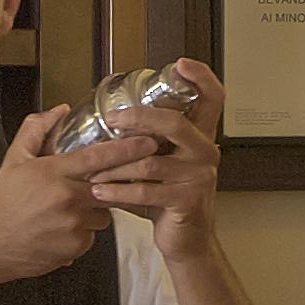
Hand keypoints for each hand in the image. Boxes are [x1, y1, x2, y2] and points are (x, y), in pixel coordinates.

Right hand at [0, 108, 117, 280]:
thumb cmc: (1, 206)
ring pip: (102, 212)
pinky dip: (82, 231)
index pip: (100, 156)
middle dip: (109, 183)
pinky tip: (61, 228)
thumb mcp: (13, 161)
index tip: (147, 142)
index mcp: (54, 173)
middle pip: (110, 185)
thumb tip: (59, 112)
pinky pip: (92, 235)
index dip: (128, 148)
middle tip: (97, 183)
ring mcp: (74, 225)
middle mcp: (68, 199)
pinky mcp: (76, 247)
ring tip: (66, 210)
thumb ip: (36, 130)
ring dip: (92, 209)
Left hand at [73, 80, 222, 257]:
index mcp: (201, 136)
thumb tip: (113, 116)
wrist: (186, 240)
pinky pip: (145, 190)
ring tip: (91, 171)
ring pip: (149, 162)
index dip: (200, 77)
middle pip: (174, 122)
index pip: (212, 98)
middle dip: (139, 118)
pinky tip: (99, 191)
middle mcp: (206, 151)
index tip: (181, 64)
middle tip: (112, 119)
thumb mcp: (162, 163)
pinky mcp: (187, 200)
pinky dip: (117, 191)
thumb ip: (150, 140)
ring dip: (115, 166)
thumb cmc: (168, 199)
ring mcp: (199, 176)